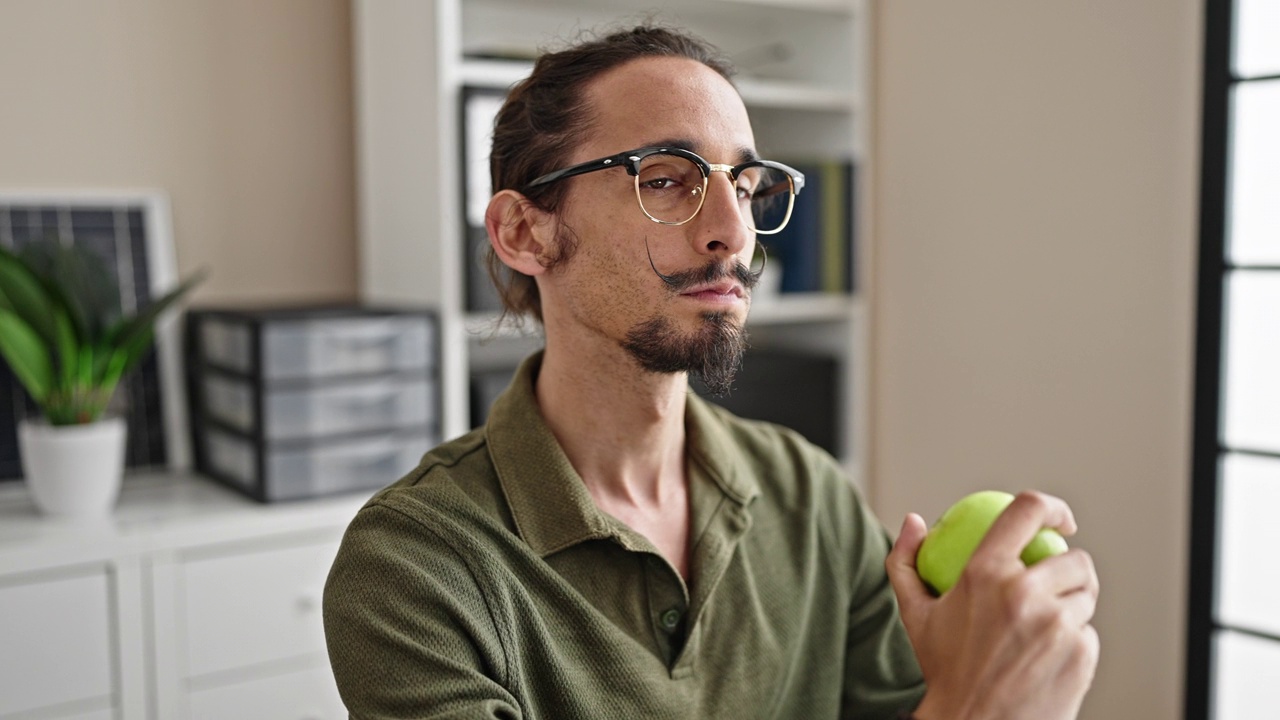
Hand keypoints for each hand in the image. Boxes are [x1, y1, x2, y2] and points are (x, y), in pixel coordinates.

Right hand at [886, 491, 1099, 719]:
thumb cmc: (943, 670)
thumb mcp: (915, 615)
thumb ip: (906, 561)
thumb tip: (914, 521)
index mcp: (985, 573)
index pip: (1027, 511)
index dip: (1051, 506)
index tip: (1059, 520)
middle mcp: (1025, 593)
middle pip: (1075, 559)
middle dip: (1069, 569)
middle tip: (1054, 586)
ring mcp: (1058, 624)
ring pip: (1086, 596)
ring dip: (1072, 605)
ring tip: (1046, 626)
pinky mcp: (1082, 653)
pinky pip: (1088, 633)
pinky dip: (1073, 641)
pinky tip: (1048, 659)